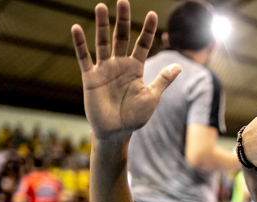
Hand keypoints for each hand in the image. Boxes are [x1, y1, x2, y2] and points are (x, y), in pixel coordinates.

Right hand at [70, 0, 180, 140]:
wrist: (116, 132)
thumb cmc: (135, 116)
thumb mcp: (152, 97)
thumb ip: (163, 80)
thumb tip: (180, 65)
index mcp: (135, 68)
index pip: (143, 44)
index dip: (148, 30)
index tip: (153, 15)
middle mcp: (119, 64)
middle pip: (121, 37)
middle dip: (122, 20)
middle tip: (123, 1)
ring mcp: (104, 69)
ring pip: (102, 42)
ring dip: (101, 25)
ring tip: (101, 7)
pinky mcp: (90, 78)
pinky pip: (84, 58)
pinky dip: (80, 44)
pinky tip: (76, 28)